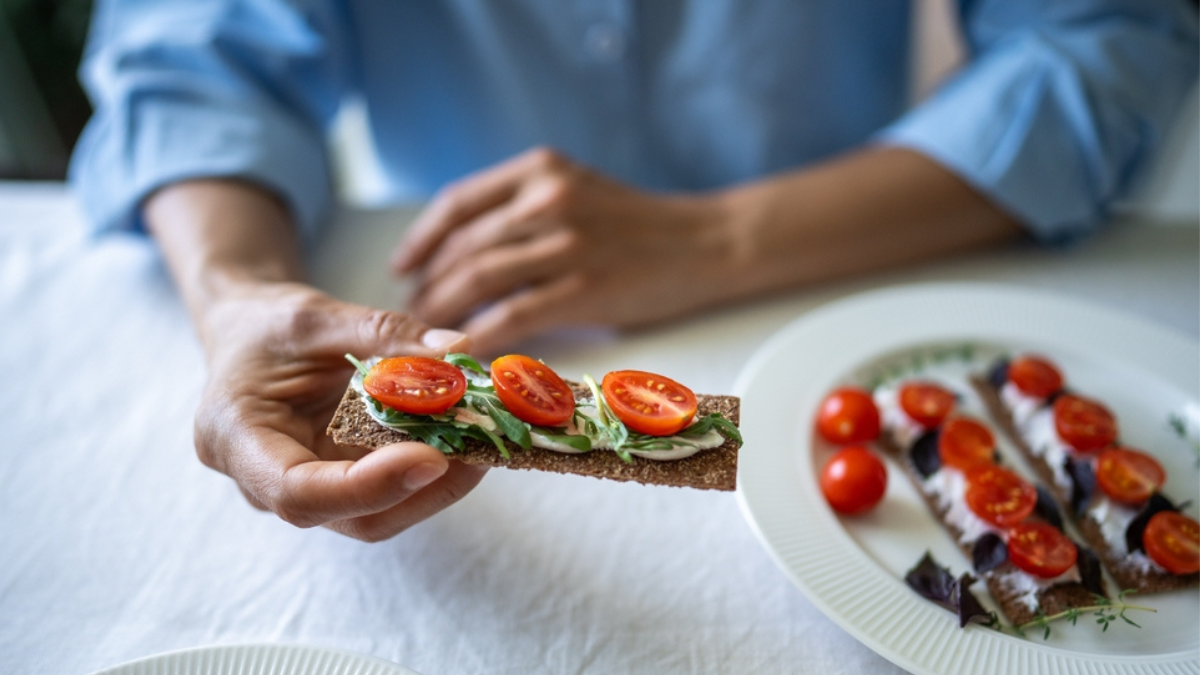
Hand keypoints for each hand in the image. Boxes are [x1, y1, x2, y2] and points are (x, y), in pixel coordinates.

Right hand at [194, 282, 486, 541]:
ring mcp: (311, 492)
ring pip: (383, 513)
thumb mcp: (317, 317)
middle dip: (425, 488)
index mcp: (236, 441)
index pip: (298, 493)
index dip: (369, 486)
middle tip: (483, 447)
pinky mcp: (343, 485)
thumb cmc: (266, 326)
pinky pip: (392, 491)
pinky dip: (436, 467)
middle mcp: (267, 484)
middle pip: (353, 517)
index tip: (433, 458)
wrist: (249, 336)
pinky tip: (471, 436)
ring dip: (442, 482)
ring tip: (488, 437)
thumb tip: (461, 349)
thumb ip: (384, 333)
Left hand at [391, 148, 735, 354]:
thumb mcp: (576, 190)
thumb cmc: (637, 225)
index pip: (458, 202)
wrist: (708, 242)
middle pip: (462, 246)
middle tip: (412, 318)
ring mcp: (567, 242)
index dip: (421, 239)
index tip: (401, 268)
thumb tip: (460, 256)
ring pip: (478, 279)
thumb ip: (523, 208)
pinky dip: (478, 339)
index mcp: (540, 170)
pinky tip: (461, 356)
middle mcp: (548, 197)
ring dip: (443, 314)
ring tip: (429, 339)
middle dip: (428, 287)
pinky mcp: (585, 288)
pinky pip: (512, 317)